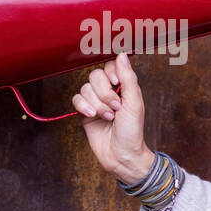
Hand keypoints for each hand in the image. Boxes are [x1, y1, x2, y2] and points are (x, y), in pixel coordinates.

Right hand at [71, 52, 154, 183]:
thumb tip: (122, 55)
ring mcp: (96, 101)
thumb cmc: (132, 131)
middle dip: (104, 93)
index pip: (110, 66)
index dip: (110, 72)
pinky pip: (77, 99)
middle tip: (115, 108)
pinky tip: (92, 116)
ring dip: (97, 104)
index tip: (116, 82)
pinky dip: (84, 107)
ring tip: (108, 117)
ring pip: (85, 88)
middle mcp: (108, 91)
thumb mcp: (134, 103)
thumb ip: (128, 78)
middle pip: (95, 76)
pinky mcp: (85, 112)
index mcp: (123, 86)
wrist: (121, 155)